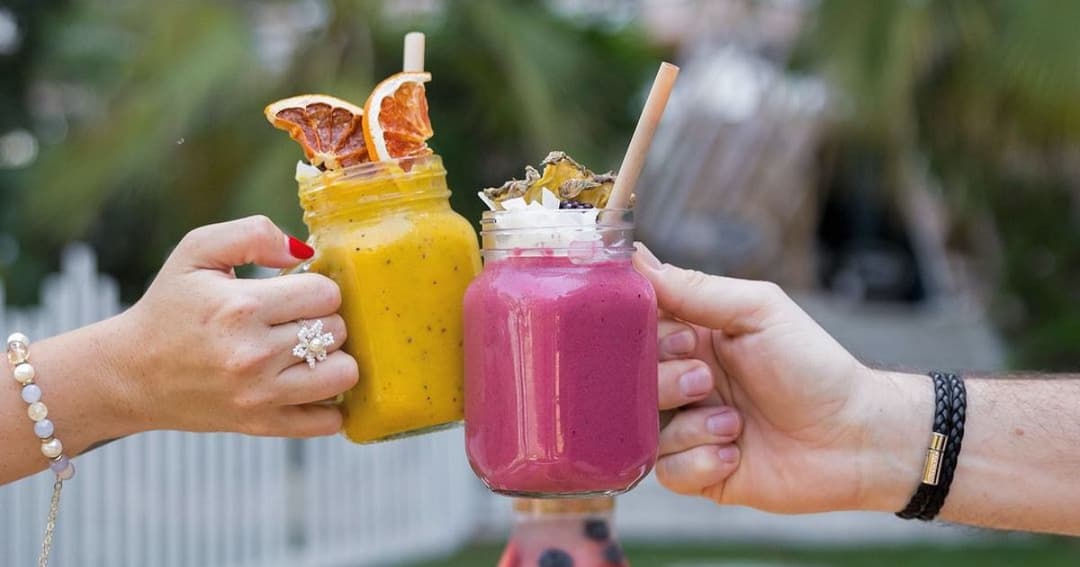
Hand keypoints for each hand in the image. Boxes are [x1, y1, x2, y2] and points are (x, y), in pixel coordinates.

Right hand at [110, 215, 357, 437]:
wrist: (131, 373)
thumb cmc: (170, 308)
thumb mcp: (197, 252)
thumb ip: (253, 234)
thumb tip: (303, 251)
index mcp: (241, 306)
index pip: (326, 293)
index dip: (317, 288)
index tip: (296, 293)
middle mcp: (254, 354)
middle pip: (337, 330)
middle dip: (324, 320)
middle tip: (297, 321)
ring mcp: (260, 395)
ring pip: (344, 373)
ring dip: (334, 359)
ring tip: (309, 352)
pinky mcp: (262, 425)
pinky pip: (329, 421)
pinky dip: (330, 405)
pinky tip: (310, 385)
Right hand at [636, 243, 916, 513]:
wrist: (855, 437)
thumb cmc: (814, 367)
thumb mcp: (758, 311)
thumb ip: (695, 289)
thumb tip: (637, 260)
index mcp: (691, 337)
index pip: (633, 328)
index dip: (645, 337)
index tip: (686, 340)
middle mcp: (681, 381)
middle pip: (630, 382)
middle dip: (668, 384)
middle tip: (707, 381)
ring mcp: (687, 427)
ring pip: (644, 428)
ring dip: (691, 425)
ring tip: (734, 423)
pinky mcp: (697, 471)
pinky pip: (665, 470)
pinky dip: (700, 461)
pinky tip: (736, 453)